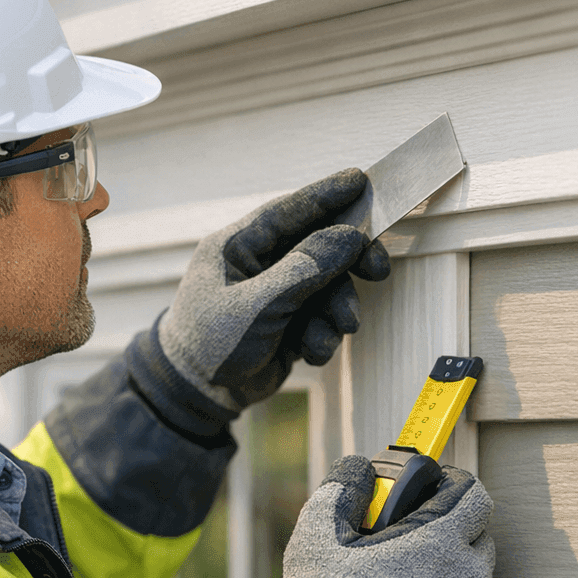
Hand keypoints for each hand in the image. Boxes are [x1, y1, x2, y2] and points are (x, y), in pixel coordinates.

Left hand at [157, 170, 390, 411]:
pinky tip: (310, 351)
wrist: (199, 396)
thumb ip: (304, 268)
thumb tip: (348, 236)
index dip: (326, 195)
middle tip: (378, 269)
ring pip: (326, 286)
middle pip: (318, 246)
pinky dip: (322, 335)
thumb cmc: (211, 344)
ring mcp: (275, 294)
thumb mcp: (258, 304)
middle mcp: (258, 264)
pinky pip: (321, 318)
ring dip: (336, 309)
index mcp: (237, 246)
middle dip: (349, 260)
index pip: (288, 210)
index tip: (361, 180)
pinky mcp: (288, 323)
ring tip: (336, 328)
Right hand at [275, 456, 499, 577]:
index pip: (472, 493)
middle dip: (453, 531)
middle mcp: (471, 571)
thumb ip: (340, 491)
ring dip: (455, 576)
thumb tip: (356, 469)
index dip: (454, 485)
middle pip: (479, 535)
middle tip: (414, 542)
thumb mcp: (318, 537)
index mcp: (440, 536)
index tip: (433, 489)